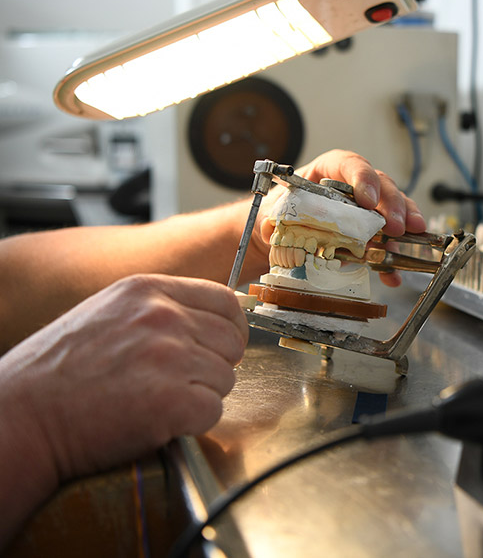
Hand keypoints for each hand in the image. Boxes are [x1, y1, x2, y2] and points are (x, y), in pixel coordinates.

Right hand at [0, 274, 247, 487]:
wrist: (21, 419)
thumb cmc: (56, 373)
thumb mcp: (108, 313)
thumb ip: (159, 310)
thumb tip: (208, 320)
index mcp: (148, 290)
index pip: (225, 300)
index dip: (228, 328)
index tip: (220, 346)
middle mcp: (163, 317)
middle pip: (232, 341)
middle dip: (216, 365)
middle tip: (181, 382)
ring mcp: (170, 357)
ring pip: (226, 378)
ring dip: (201, 395)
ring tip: (156, 401)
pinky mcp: (172, 401)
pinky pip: (212, 411)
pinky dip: (192, 423)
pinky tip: (157, 420)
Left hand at [259, 150, 426, 286]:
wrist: (275, 236)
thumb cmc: (277, 214)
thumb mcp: (273, 211)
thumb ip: (278, 216)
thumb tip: (276, 229)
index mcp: (328, 171)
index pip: (349, 164)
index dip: (363, 179)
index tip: (368, 200)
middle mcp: (351, 187)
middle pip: (380, 185)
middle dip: (393, 205)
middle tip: (397, 226)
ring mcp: (364, 210)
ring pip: (393, 208)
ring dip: (406, 222)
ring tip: (413, 236)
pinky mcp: (368, 235)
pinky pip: (387, 243)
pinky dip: (391, 261)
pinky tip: (392, 275)